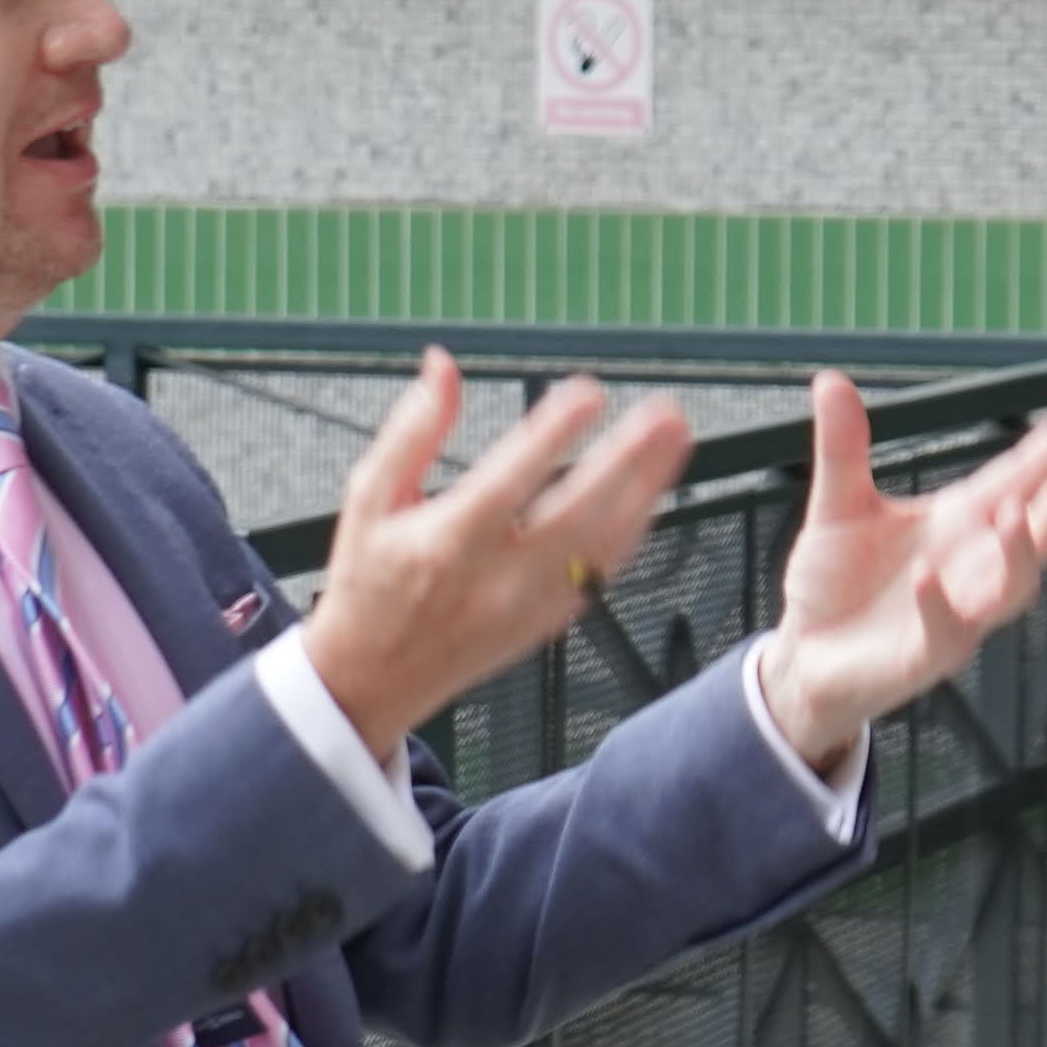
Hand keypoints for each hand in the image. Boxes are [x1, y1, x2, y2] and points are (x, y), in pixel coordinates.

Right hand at [296, 349, 696, 751]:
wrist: (373, 679)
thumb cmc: (369, 583)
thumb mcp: (369, 499)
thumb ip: (411, 430)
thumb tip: (443, 367)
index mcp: (448, 541)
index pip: (511, 478)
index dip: (553, 432)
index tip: (587, 391)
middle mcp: (497, 577)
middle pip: (579, 513)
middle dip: (629, 460)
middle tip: (664, 414)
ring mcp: (531, 604)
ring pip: (605, 544)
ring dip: (648, 489)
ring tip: (677, 439)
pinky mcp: (549, 622)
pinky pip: (604, 572)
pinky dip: (634, 529)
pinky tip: (652, 492)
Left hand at [742, 379, 1046, 774]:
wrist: (805, 657)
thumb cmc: (836, 583)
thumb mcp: (839, 505)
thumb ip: (844, 447)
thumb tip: (830, 380)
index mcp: (960, 521)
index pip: (1018, 476)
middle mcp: (972, 565)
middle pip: (1035, 531)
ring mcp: (958, 613)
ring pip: (1010, 588)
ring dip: (1019, 554)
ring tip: (1015, 516)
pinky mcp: (926, 656)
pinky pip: (945, 632)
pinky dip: (940, 605)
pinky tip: (927, 578)